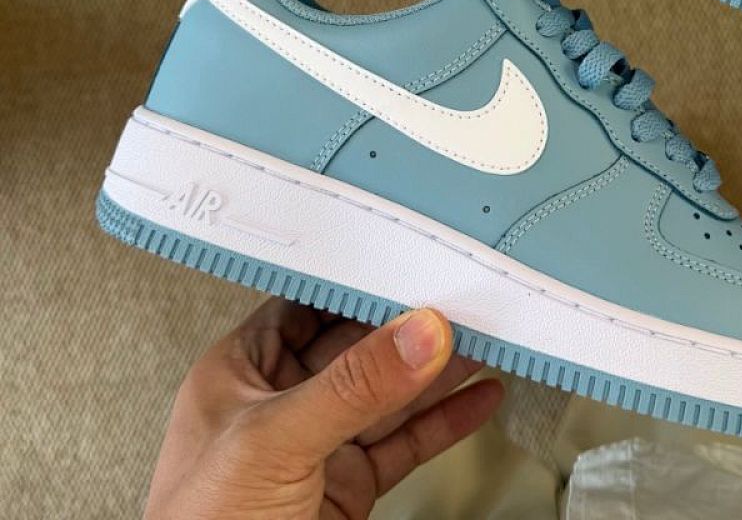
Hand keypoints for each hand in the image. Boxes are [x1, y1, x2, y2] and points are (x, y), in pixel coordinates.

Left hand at [145, 298, 502, 518]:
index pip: (309, 307)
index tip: (412, 266)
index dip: (360, 286)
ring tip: (487, 340)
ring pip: (390, 395)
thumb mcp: (273, 443)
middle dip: (412, 327)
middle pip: (359, 348)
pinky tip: (476, 399)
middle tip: (465, 304)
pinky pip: (405, 443)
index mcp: (240, 373)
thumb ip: (351, 387)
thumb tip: (416, 334)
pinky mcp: (348, 489)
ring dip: (439, 371)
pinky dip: (445, 422)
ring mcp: (318, 448)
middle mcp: (280, 404)